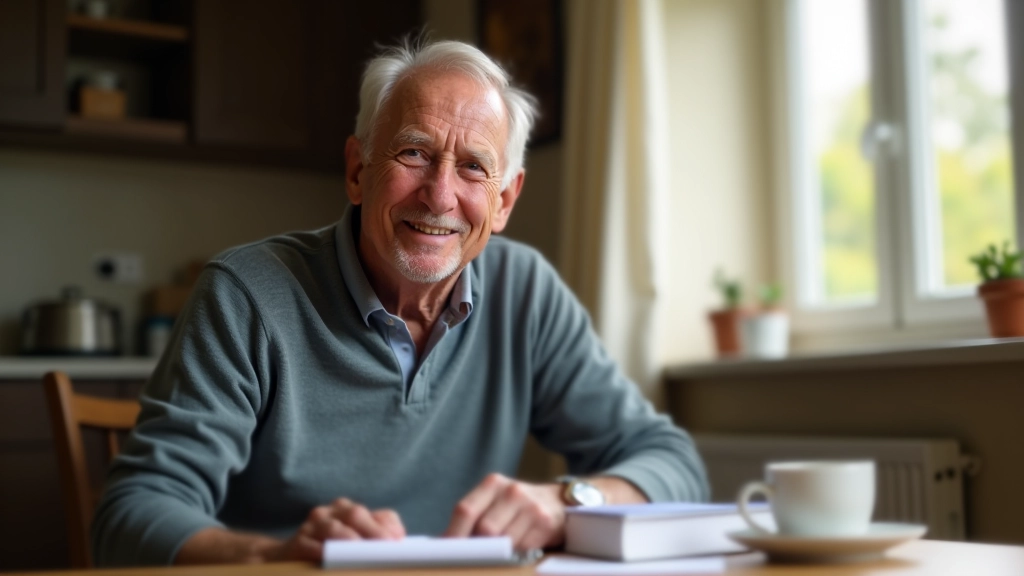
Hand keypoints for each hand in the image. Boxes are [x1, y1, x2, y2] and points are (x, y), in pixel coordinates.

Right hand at [277, 498, 405, 561]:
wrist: (285, 558)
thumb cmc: (329, 551)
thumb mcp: (355, 544)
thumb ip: (375, 540)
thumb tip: (396, 542)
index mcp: (351, 511)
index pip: (380, 515)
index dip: (391, 527)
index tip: (400, 542)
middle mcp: (332, 512)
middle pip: (356, 515)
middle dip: (374, 532)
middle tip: (387, 548)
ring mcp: (313, 525)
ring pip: (333, 527)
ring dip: (349, 540)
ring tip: (361, 553)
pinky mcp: (297, 542)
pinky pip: (310, 545)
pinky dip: (322, 553)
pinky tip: (331, 560)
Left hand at [444, 473, 565, 550]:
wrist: (557, 503)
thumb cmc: (516, 508)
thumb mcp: (494, 502)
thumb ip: (472, 517)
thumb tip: (444, 543)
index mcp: (492, 484)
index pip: (465, 510)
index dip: (454, 534)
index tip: (446, 552)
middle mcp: (512, 491)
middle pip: (485, 529)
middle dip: (478, 547)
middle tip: (473, 558)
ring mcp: (531, 506)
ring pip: (504, 542)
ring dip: (499, 553)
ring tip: (499, 552)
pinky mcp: (545, 523)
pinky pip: (523, 549)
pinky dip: (516, 555)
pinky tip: (518, 550)